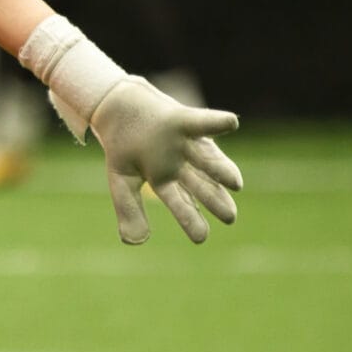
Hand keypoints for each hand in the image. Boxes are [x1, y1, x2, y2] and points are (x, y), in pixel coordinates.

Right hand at [90, 78, 241, 246]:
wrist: (116, 108)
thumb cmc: (123, 147)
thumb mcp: (122, 181)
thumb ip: (129, 210)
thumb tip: (137, 243)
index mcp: (166, 181)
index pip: (182, 204)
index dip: (191, 219)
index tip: (201, 237)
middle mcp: (181, 165)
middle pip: (201, 185)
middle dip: (214, 200)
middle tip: (229, 217)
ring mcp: (185, 144)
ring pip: (206, 159)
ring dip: (220, 170)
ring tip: (236, 184)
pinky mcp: (184, 120)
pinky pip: (203, 121)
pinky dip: (216, 122)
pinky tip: (231, 123)